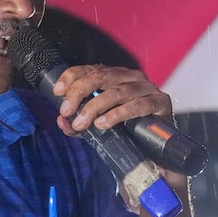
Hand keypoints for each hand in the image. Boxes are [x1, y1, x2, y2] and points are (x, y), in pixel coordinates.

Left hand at [52, 64, 173, 135]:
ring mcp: (146, 87)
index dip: (70, 77)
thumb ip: (78, 123)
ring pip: (116, 91)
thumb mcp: (97, 124)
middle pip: (99, 76)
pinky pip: (137, 105)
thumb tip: (62, 122)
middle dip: (78, 92)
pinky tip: (103, 124)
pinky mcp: (160, 102)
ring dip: (94, 107)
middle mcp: (129, 76)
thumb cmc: (127, 130)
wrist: (158, 148)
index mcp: (113, 76)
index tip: (57, 92)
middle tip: (66, 111)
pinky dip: (117, 114)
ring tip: (82, 123)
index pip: (88, 69)